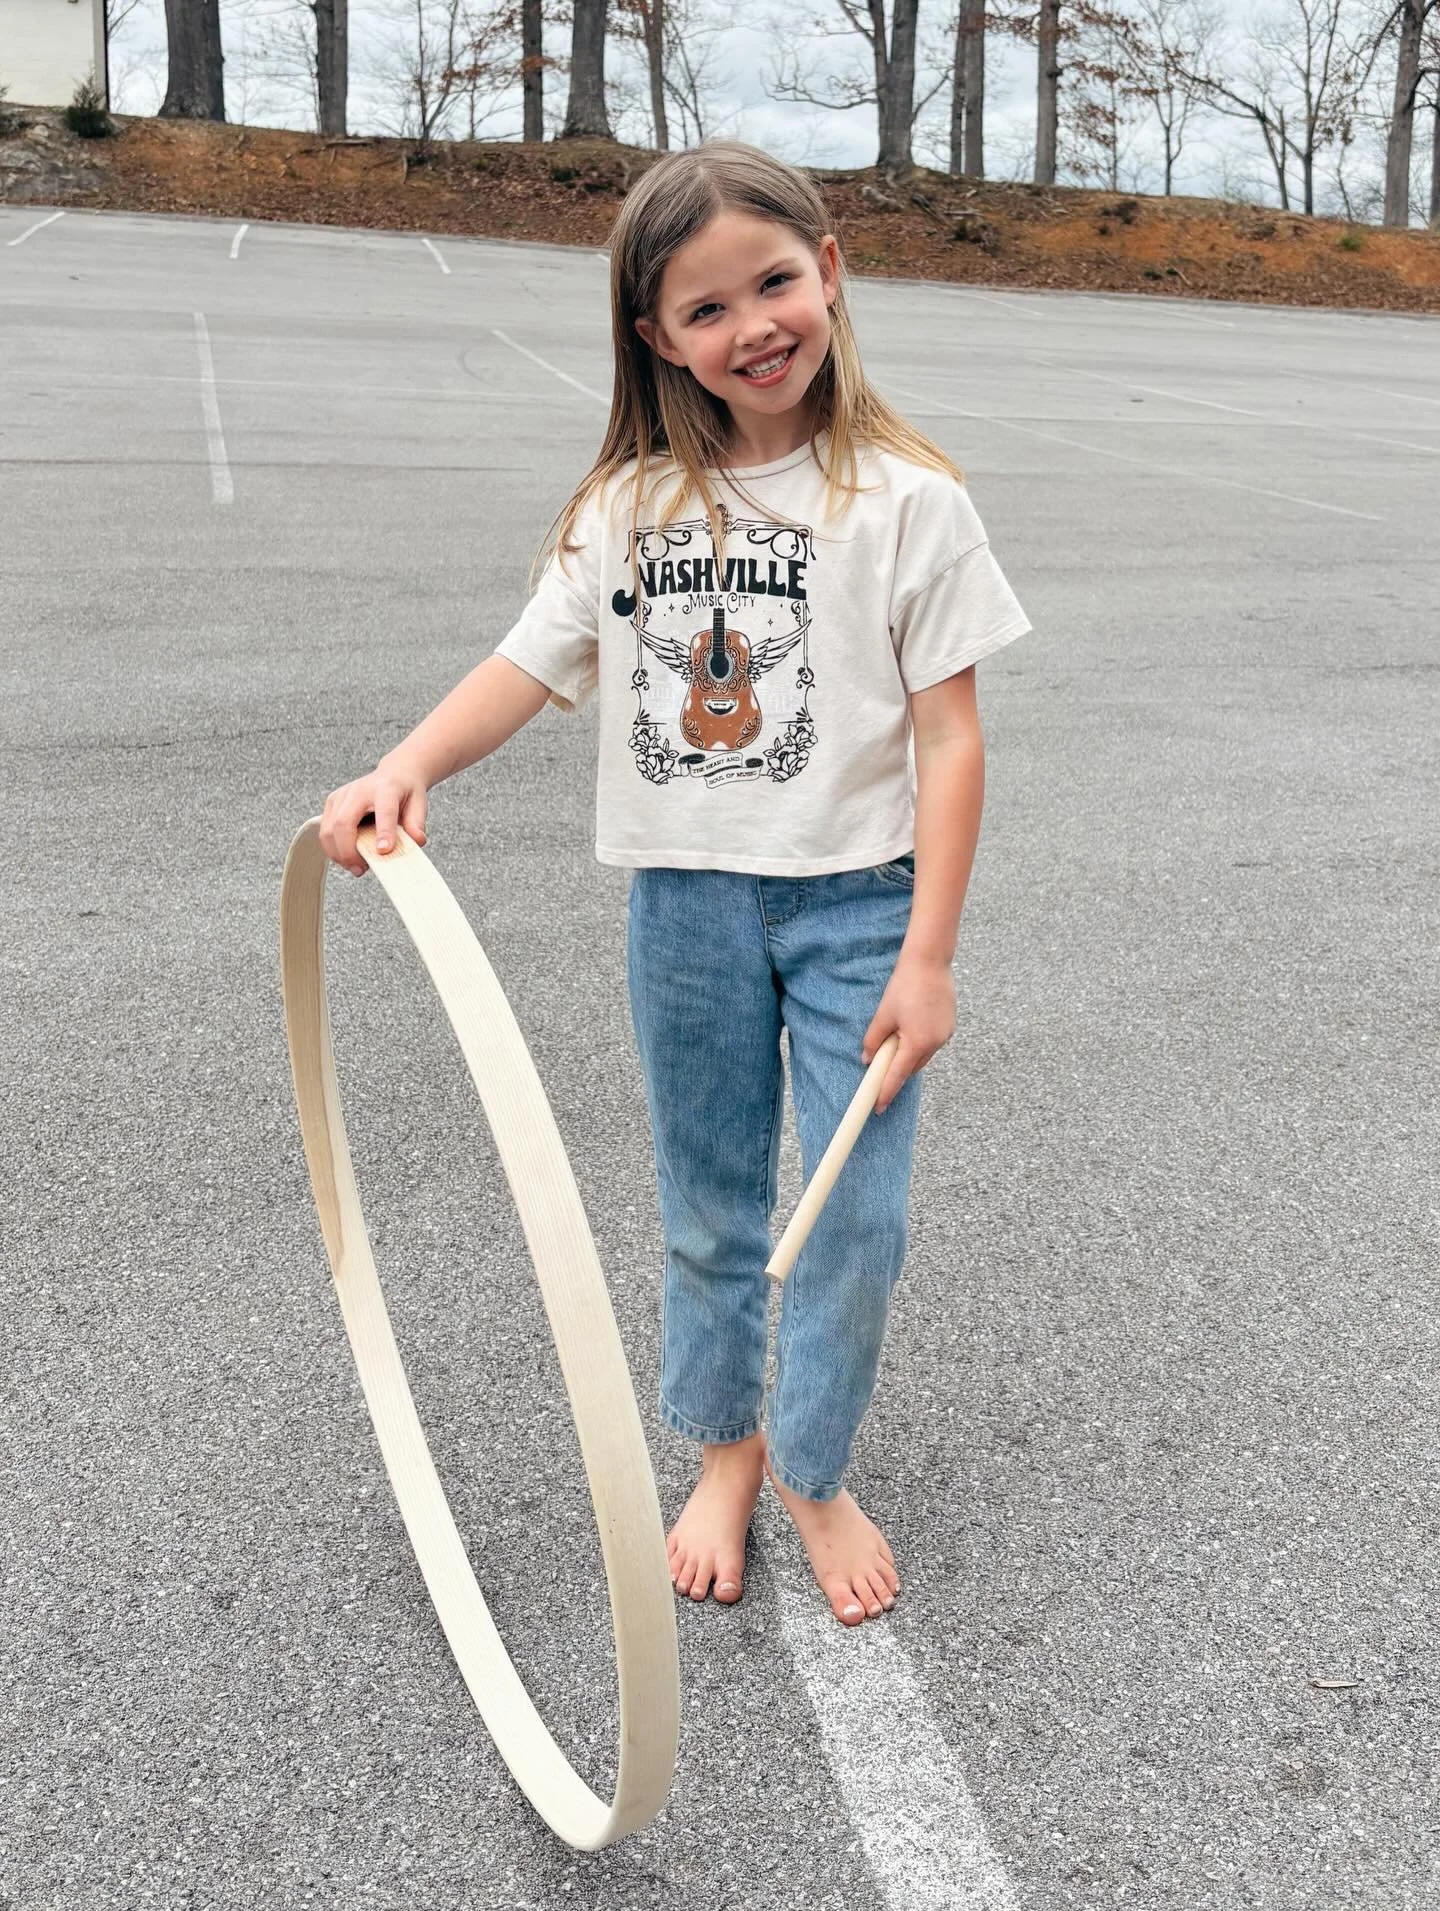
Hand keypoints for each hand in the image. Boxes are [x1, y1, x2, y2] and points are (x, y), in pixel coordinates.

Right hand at [318, 752, 429, 876]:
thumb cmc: (405, 792)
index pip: (384, 811)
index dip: (383, 832)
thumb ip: (417, 823)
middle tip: (360, 869)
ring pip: (328, 829)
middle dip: (348, 851)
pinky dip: (333, 848)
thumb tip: (416, 841)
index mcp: (386, 789)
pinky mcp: (331, 803)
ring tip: (354, 866)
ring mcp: (341, 796)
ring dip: (338, 854)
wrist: (394, 775)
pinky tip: (347, 856)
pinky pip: (325, 831)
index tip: (384, 851)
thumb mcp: (419, 804)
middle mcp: (358, 790)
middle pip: (343, 822)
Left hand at [860, 953, 955, 1111]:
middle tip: (879, 1068)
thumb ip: (874, 1040)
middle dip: (896, 1070)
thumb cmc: (905, 985)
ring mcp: (945, 1035)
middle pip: (911, 1067)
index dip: (886, 1092)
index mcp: (917, 1043)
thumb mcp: (883, 1014)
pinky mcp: (949, 1026)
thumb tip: (868, 1058)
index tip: (878, 1107)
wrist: (929, 962)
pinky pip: (931, 1043)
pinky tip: (909, 1028)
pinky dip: (918, 1043)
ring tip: (895, 1037)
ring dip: (907, 1055)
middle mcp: (935, 1043)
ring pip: (921, 1056)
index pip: (898, 1076)